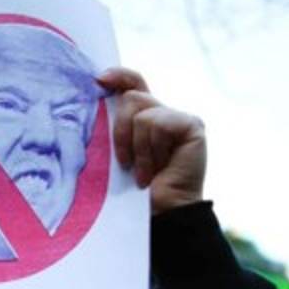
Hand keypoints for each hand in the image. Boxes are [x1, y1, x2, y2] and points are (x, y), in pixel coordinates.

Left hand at [98, 67, 206, 214]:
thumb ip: (114, 125)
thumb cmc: (136, 189)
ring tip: (145, 172)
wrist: (161, 212)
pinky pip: (158, 124)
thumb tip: (96, 98)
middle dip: (120, 132)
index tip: (99, 80)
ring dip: (137, 148)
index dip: (118, 76)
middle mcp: (164, 113)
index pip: (133, 84)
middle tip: (125, 163)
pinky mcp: (192, 126)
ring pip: (142, 114)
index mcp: (145, 116)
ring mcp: (179, 118)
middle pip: (132, 97)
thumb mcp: (119, 151)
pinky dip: (151, 150)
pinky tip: (159, 169)